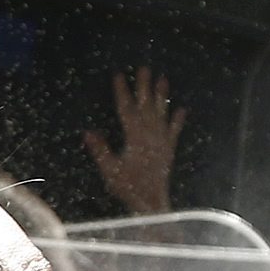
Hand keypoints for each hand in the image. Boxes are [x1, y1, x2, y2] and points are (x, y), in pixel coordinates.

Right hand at [86, 66, 186, 218]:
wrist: (151, 203)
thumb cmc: (128, 187)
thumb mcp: (110, 170)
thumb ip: (100, 150)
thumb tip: (88, 132)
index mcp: (134, 138)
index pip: (126, 109)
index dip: (122, 92)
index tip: (119, 75)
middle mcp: (150, 136)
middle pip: (146, 106)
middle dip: (144, 86)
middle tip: (145, 67)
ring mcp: (161, 142)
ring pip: (161, 114)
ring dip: (162, 96)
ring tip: (164, 79)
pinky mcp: (169, 150)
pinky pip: (174, 131)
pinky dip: (178, 120)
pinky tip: (181, 109)